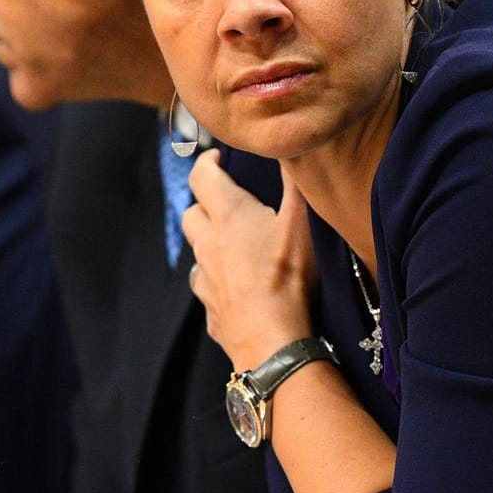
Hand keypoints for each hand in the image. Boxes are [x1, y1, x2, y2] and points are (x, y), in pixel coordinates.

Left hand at [183, 153, 317, 370]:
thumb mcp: (300, 224)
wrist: (272, 341)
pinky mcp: (210, 309)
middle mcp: (208, 243)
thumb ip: (294, 185)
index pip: (202, 177)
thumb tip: (289, 152)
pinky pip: (207, 287)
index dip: (207, 163)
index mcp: (228, 215)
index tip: (219, 159)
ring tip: (236, 247)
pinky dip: (217, 281)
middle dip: (204, 204)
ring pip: (198, 252)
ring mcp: (206, 278)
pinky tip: (237, 286)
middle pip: (191, 213)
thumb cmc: (287, 279)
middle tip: (227, 204)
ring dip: (211, 244)